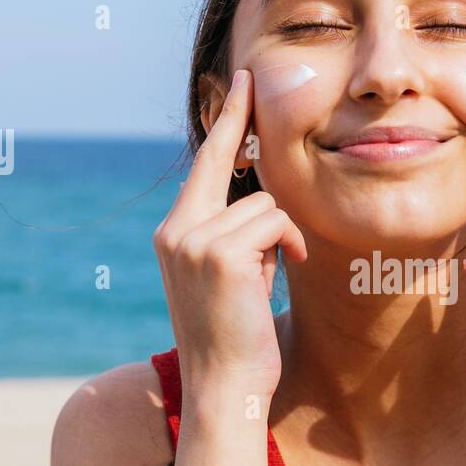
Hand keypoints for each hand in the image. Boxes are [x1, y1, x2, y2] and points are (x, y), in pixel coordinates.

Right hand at [153, 69, 306, 396]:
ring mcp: (192, 240)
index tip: (237, 83)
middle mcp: (175, 230)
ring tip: (271, 276)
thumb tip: (265, 202)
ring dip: (282, 237)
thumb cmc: (238, 339)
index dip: (223, 122)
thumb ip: (238, 237)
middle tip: (248, 77)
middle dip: (243, 124)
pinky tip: (283, 272)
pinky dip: (290, 245)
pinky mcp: (219, 253)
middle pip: (226, 163)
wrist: (225, 388)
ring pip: (265, 204)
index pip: (203, 167)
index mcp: (175, 235)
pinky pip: (276, 223)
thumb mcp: (232, 278)